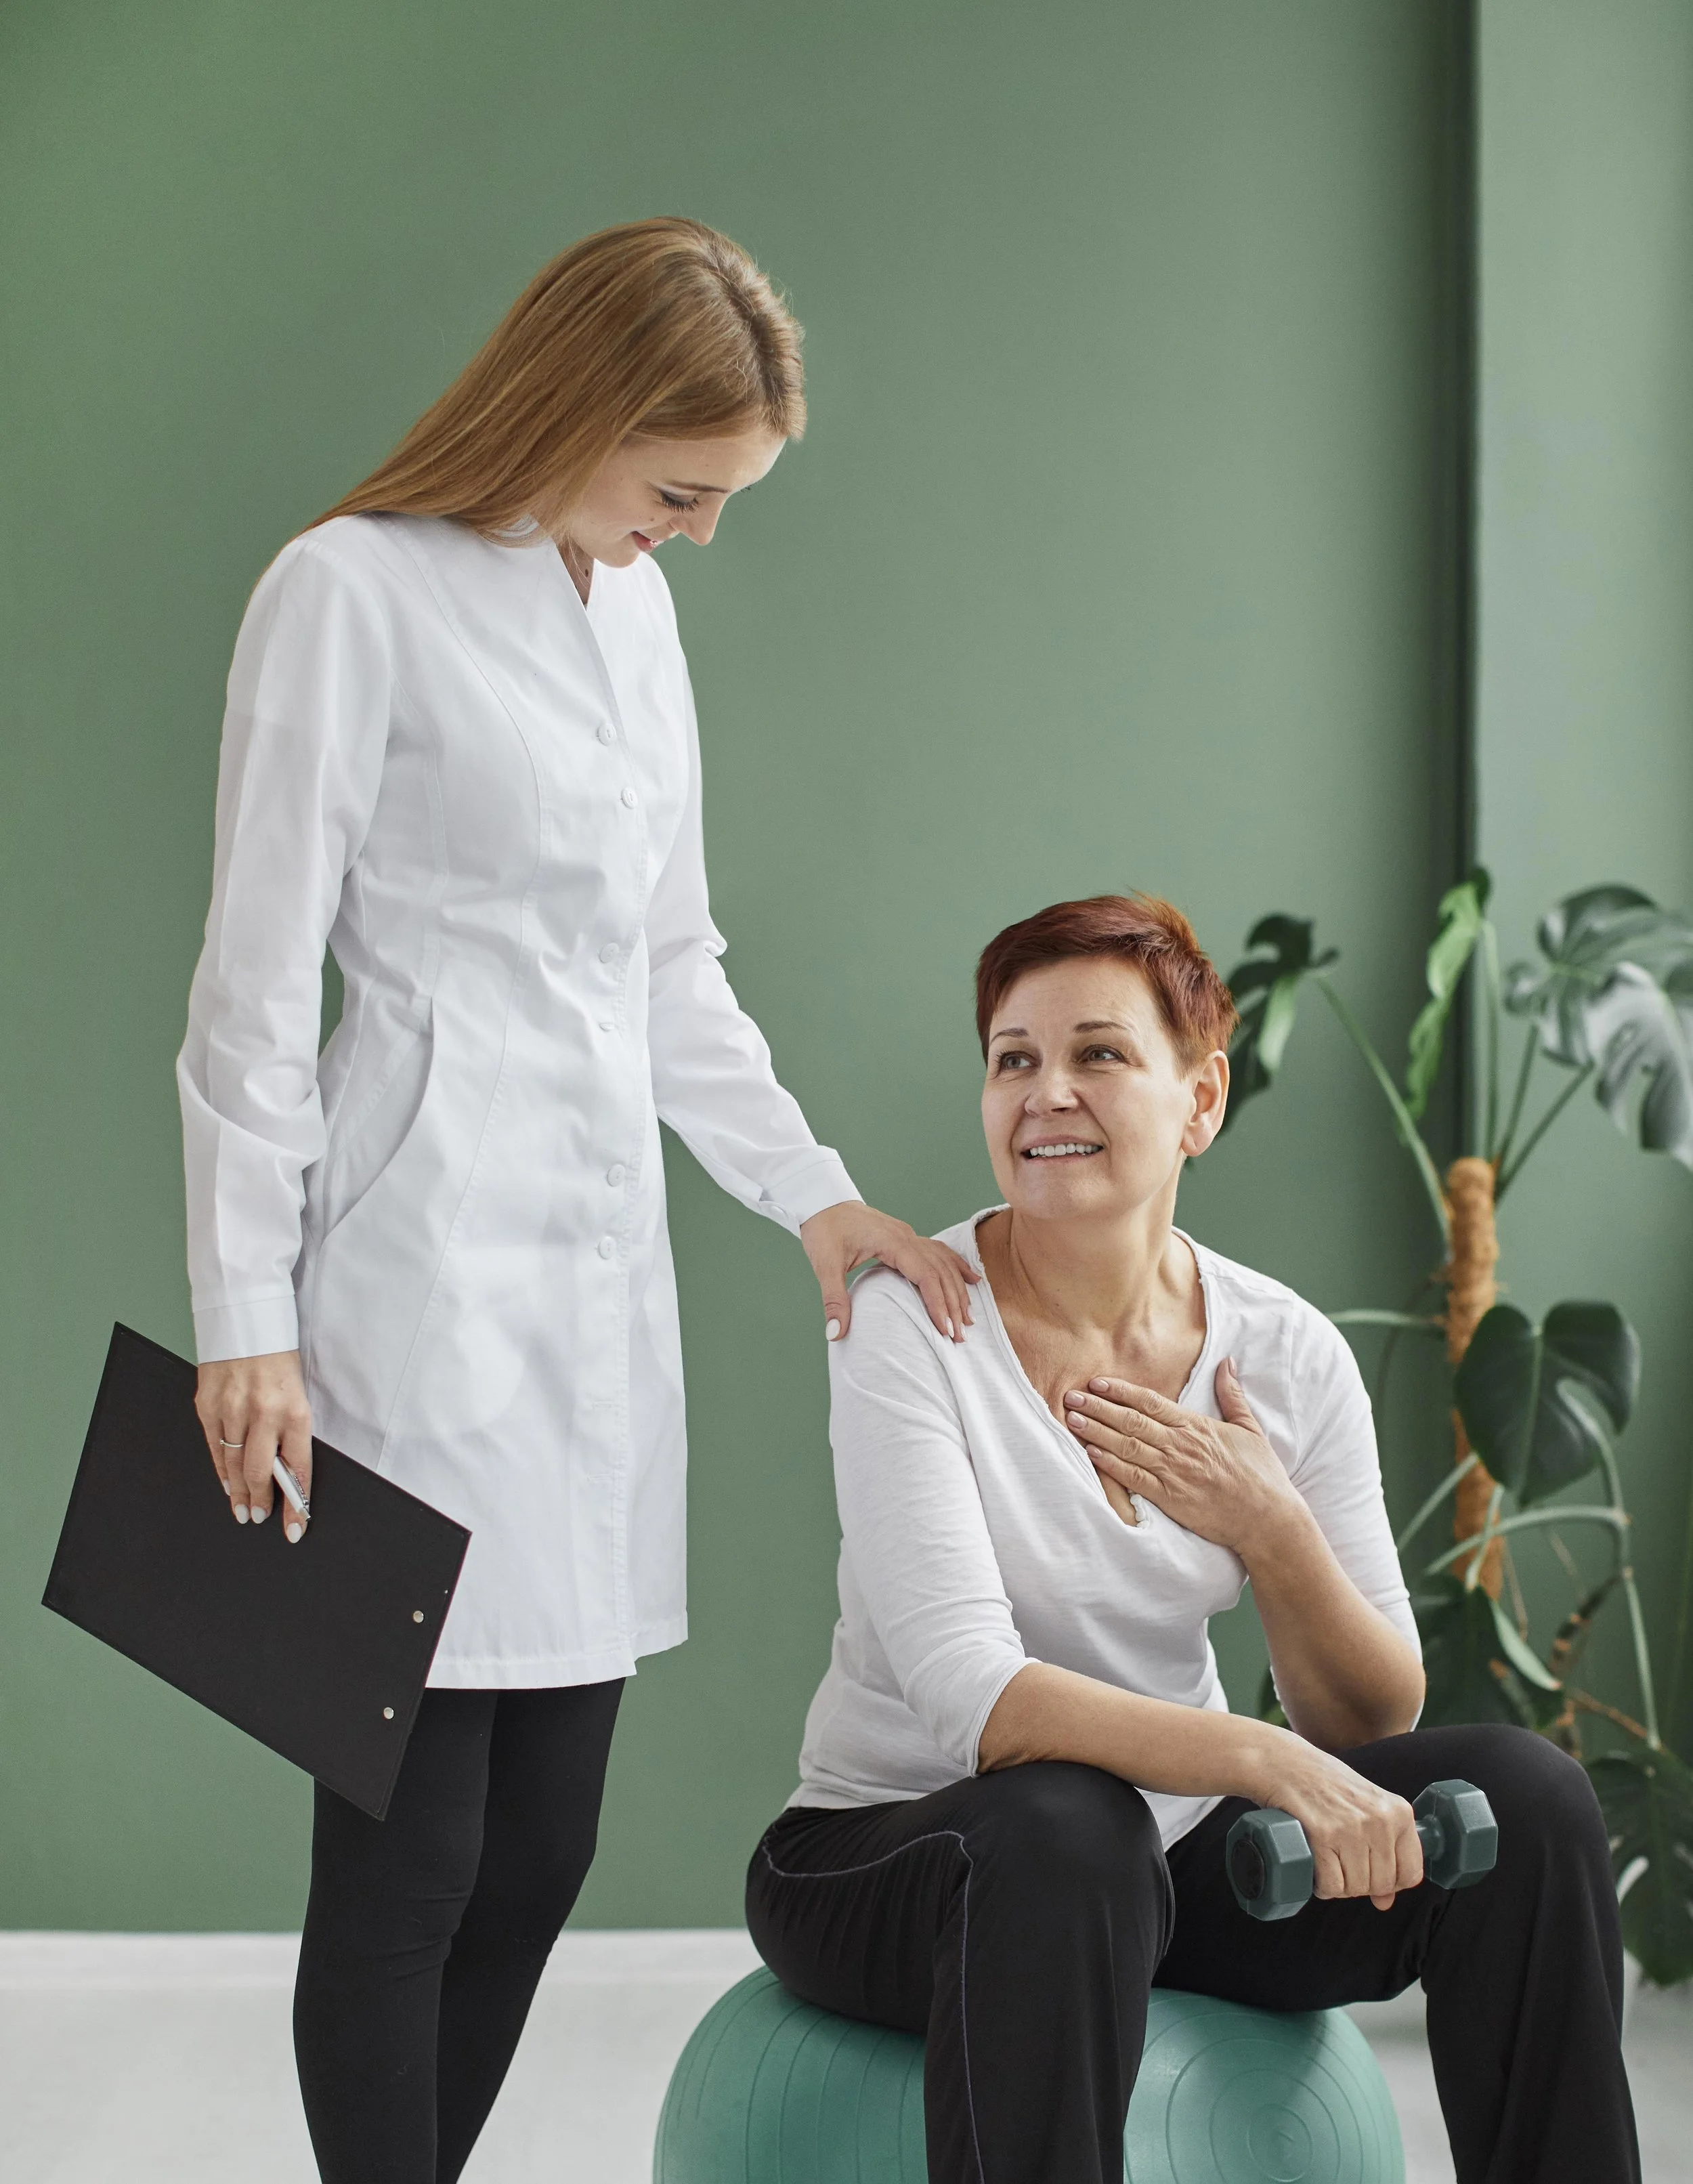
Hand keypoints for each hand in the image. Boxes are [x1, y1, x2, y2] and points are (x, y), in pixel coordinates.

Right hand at [194, 1350, 312, 1541]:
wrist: (247, 1317)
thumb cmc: (279, 1356)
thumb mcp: (298, 1392)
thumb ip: (292, 1430)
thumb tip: (286, 1472)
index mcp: (295, 1410)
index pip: (297, 1469)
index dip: (296, 1505)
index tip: (295, 1529)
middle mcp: (263, 1413)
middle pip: (259, 1474)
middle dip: (261, 1502)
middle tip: (261, 1518)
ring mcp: (231, 1409)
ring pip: (232, 1465)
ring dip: (238, 1493)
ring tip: (243, 1510)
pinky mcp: (207, 1404)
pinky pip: (213, 1446)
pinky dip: (220, 1469)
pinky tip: (226, 1483)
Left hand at [800, 1201, 980, 1343]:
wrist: (822, 1201)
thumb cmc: (824, 1229)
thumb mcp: (825, 1265)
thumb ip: (834, 1300)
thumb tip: (835, 1334)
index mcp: (892, 1242)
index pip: (926, 1275)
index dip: (938, 1303)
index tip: (945, 1329)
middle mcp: (907, 1237)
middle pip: (941, 1271)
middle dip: (953, 1303)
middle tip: (960, 1335)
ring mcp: (909, 1235)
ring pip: (944, 1262)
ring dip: (957, 1289)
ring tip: (968, 1317)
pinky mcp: (906, 1237)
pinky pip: (939, 1252)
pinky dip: (956, 1266)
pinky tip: (971, 1278)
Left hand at [1063, 1357, 1301, 1554]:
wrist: (1268, 1518)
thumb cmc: (1261, 1474)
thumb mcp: (1250, 1428)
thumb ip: (1232, 1395)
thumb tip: (1227, 1362)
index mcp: (1196, 1426)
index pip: (1151, 1402)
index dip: (1121, 1391)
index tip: (1097, 1382)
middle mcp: (1180, 1445)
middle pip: (1131, 1421)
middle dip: (1098, 1407)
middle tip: (1070, 1395)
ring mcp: (1173, 1472)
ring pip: (1127, 1446)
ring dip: (1097, 1431)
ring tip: (1072, 1419)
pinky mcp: (1170, 1498)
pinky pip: (1133, 1478)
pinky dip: (1110, 1465)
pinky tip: (1091, 1454)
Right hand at [1245, 1724, 1422, 1908]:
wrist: (1282, 1761)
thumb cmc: (1323, 1783)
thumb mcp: (1364, 1808)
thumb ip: (1384, 1850)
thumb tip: (1386, 1901)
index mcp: (1399, 1812)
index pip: (1411, 1874)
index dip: (1389, 1882)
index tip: (1369, 1871)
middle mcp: (1380, 1819)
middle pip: (1380, 1885)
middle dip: (1358, 1883)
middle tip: (1339, 1862)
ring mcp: (1352, 1827)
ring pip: (1355, 1888)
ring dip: (1337, 1884)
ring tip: (1324, 1859)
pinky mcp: (1323, 1834)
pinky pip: (1331, 1885)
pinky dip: (1320, 1885)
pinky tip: (1313, 1865)